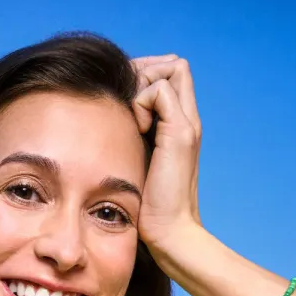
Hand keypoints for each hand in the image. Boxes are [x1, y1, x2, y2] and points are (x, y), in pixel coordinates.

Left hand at [130, 53, 202, 247]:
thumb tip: (108, 121)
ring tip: (131, 117)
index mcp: (179, 126)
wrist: (170, 232)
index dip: (146, 74)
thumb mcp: (137, 162)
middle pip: (174, 64)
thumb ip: (133, 139)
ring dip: (143, 83)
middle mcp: (188, 119)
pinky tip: (135, 129)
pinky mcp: (180, 132)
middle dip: (144, 70)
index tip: (124, 97)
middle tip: (124, 98)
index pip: (171, 74)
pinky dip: (142, 101)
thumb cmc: (148, 205)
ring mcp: (187, 124)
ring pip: (171, 68)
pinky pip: (160, 89)